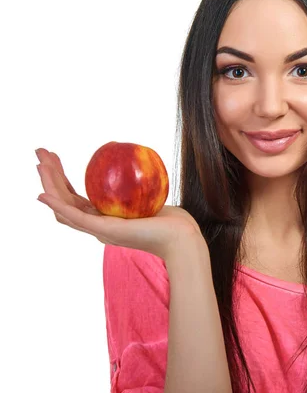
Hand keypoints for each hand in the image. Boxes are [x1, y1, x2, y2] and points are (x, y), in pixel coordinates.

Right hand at [35, 148, 203, 260]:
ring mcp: (99, 230)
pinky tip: (44, 194)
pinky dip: (57, 206)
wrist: (181, 238)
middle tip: (39, 154)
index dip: (63, 181)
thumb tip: (136, 164)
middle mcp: (98, 226)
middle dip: (49, 177)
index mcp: (106, 219)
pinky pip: (76, 217)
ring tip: (39, 164)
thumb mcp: (150, 198)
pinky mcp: (104, 231)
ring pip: (64, 207)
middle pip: (64, 201)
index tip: (55, 160)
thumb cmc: (172, 221)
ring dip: (49, 185)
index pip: (77, 198)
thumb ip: (138, 187)